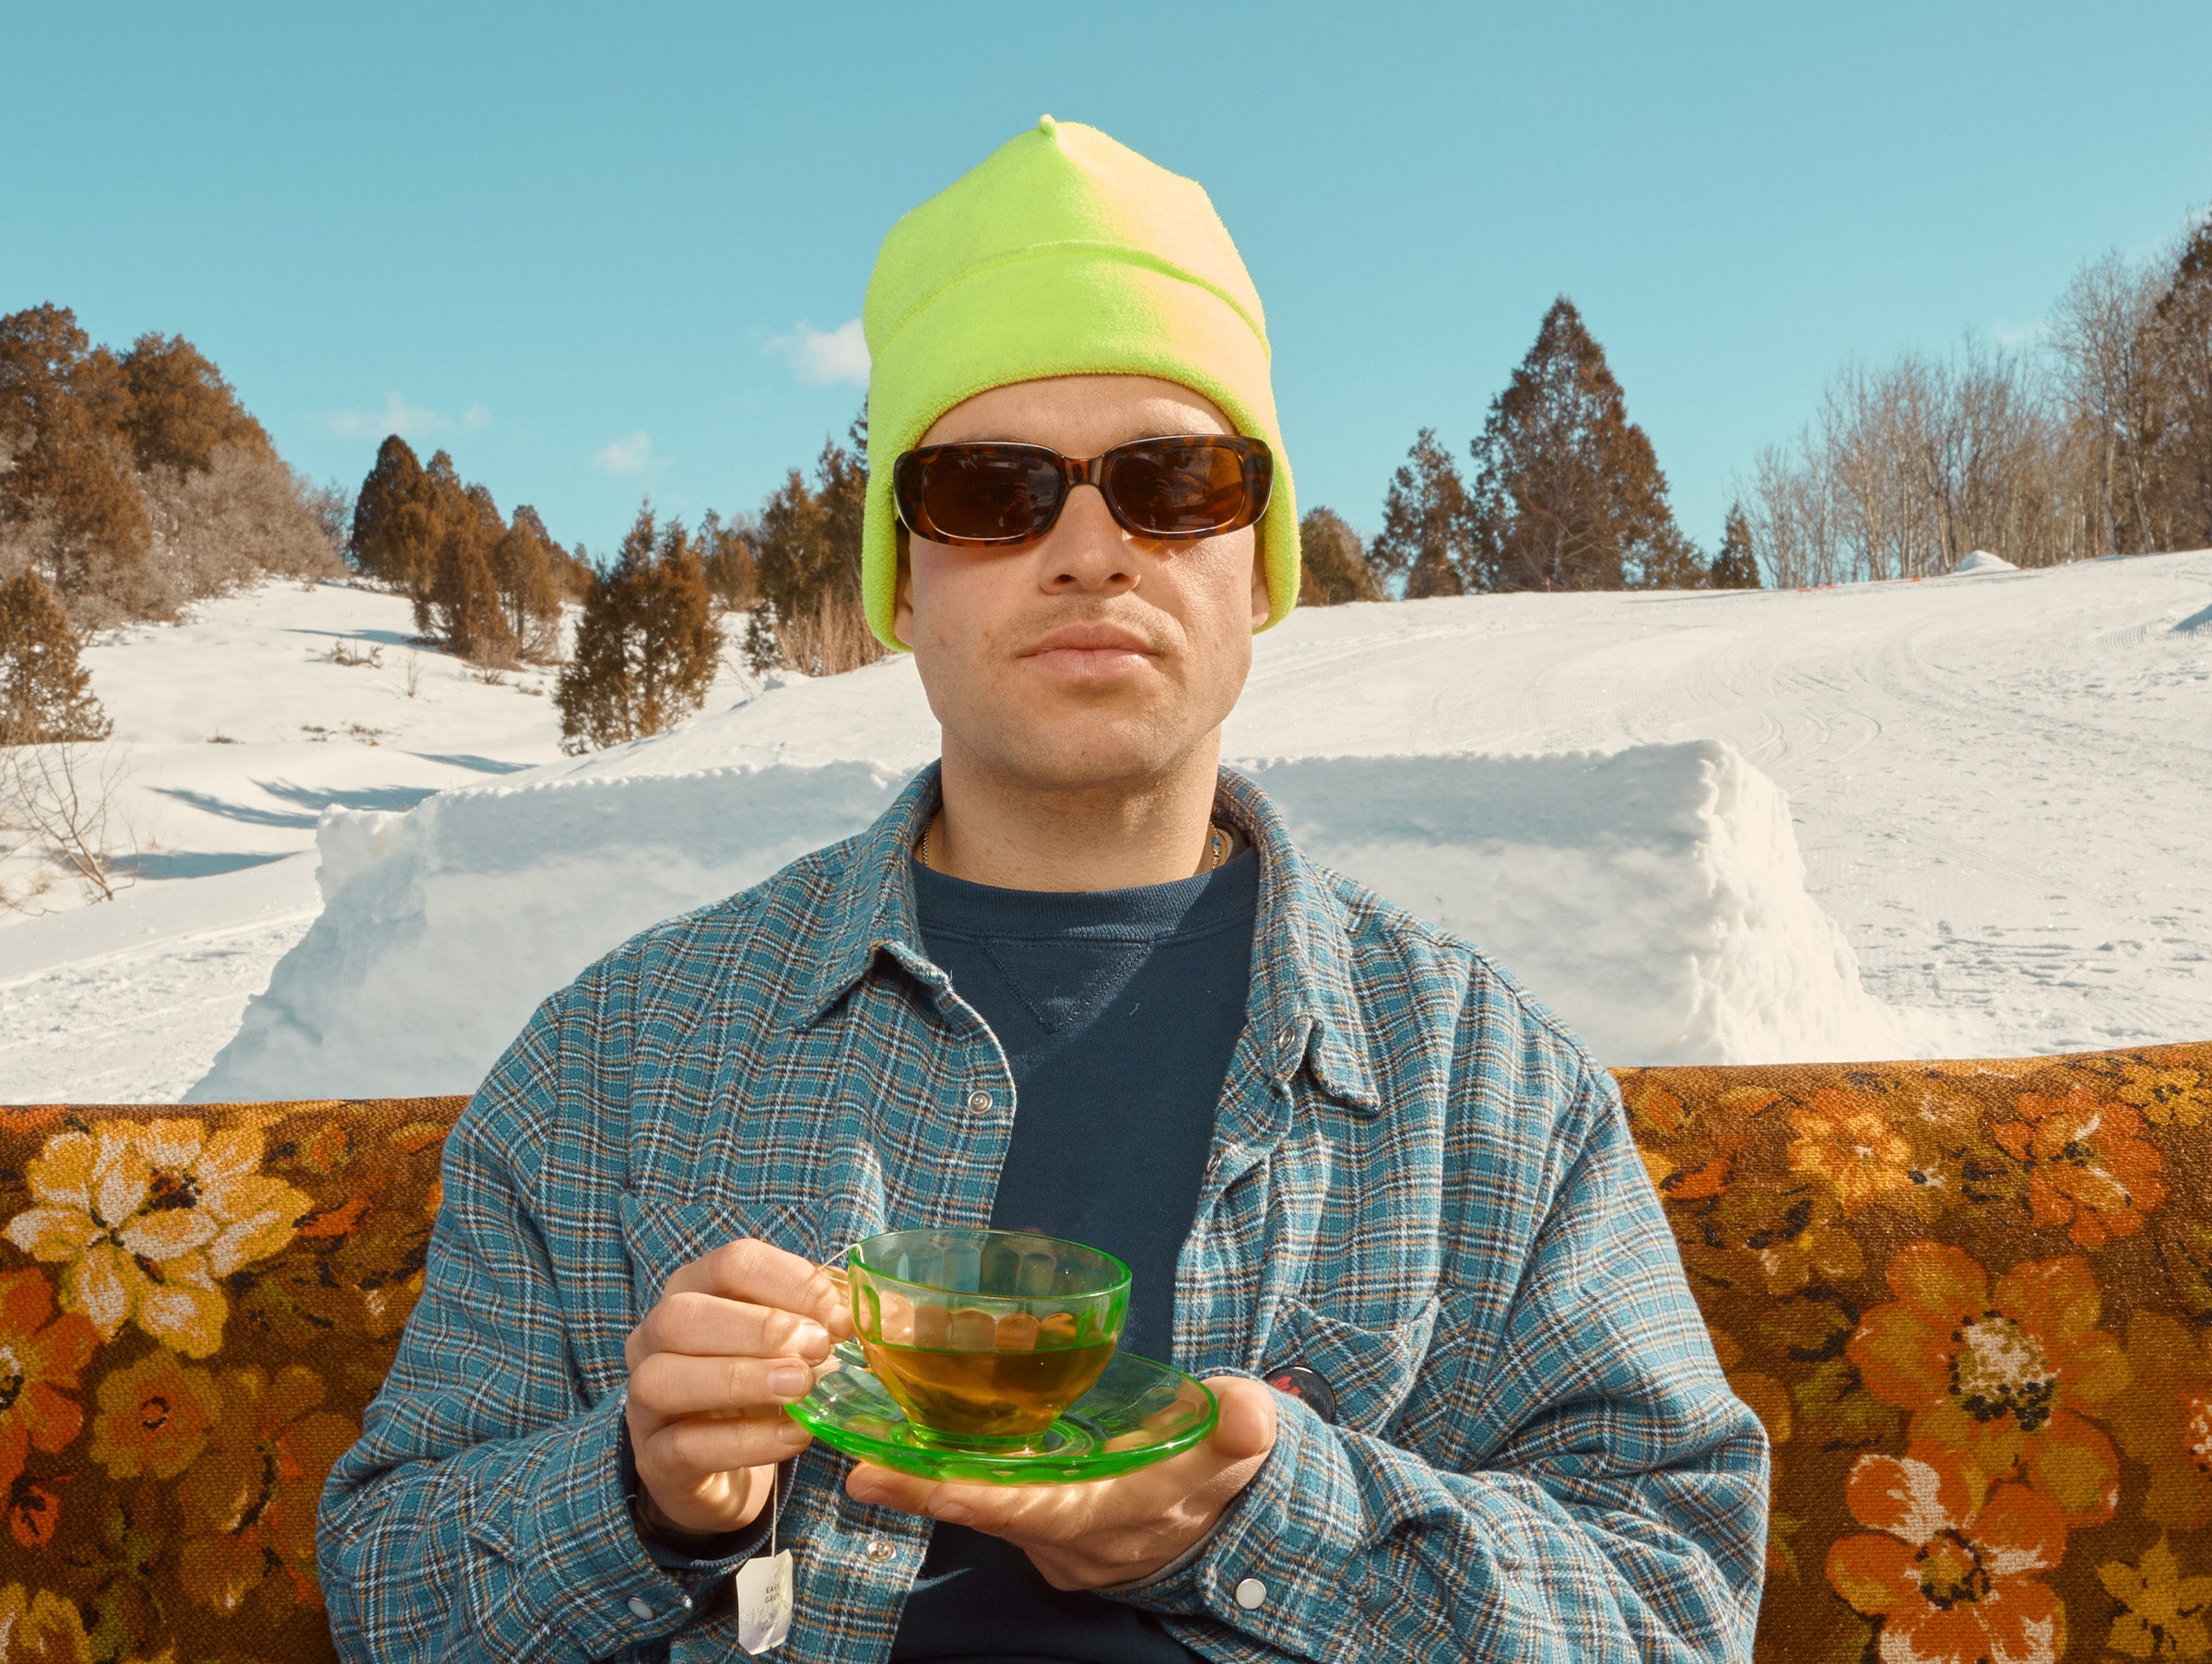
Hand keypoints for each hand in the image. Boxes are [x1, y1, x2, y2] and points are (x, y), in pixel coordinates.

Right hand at [624, 1239, 852, 1535]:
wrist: (720, 1466)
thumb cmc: (760, 1387)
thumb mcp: (790, 1344)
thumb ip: (825, 1321)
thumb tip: (883, 1312)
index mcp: (693, 1291)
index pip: (732, 1263)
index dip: (791, 1283)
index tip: (840, 1316)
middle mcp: (654, 1338)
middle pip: (684, 1314)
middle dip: (759, 1328)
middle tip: (819, 1349)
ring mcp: (644, 1401)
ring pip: (666, 1378)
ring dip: (741, 1379)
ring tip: (802, 1387)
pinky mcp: (654, 1460)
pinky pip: (685, 1446)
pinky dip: (745, 1440)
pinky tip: (792, 1435)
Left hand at [843, 1375, 1277, 1588]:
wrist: (1221, 1511)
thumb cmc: (1221, 1460)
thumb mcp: (1241, 1439)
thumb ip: (1241, 1426)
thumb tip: (1248, 1413)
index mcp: (1124, 1512)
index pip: (1053, 1511)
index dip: (998, 1499)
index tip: (946, 1486)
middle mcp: (1081, 1537)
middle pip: (999, 1517)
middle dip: (933, 1495)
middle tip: (866, 1473)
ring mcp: (1058, 1537)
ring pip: (987, 1511)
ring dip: (926, 1489)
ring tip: (864, 1465)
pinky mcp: (1044, 1522)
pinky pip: (990, 1503)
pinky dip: (947, 1482)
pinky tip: (900, 1458)